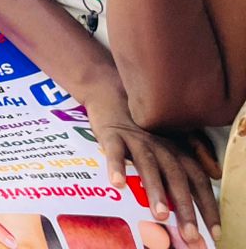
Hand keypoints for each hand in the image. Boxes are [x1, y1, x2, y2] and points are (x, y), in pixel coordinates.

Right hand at [84, 86, 219, 244]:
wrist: (109, 91)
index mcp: (175, 148)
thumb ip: (194, 151)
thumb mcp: (169, 135)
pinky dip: (117, 166)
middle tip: (189, 234)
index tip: (214, 232)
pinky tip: (118, 183)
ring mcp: (136, 139)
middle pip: (176, 176)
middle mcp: (159, 144)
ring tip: (160, 214)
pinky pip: (115, 151)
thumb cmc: (141, 122)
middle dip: (184, 207)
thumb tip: (216, 172)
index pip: (197, 179)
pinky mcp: (112, 134)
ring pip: (148, 165)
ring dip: (156, 190)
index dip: (207, 205)